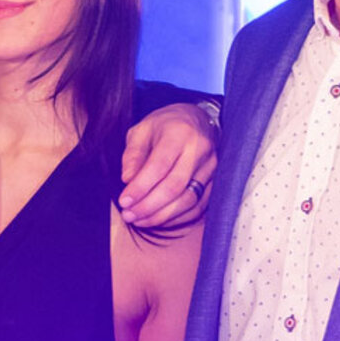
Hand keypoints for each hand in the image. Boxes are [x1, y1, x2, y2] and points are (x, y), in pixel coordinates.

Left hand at [117, 101, 218, 227]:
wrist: (198, 120)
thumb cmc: (165, 125)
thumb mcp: (142, 130)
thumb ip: (133, 154)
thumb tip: (127, 180)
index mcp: (179, 134)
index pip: (159, 166)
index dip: (140, 187)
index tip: (124, 201)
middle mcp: (200, 150)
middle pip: (174, 187)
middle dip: (148, 206)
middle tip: (129, 215)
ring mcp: (211, 167)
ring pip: (188, 200)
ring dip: (161, 215)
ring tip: (139, 220)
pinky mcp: (216, 181)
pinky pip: (199, 206)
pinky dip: (178, 218)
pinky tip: (158, 219)